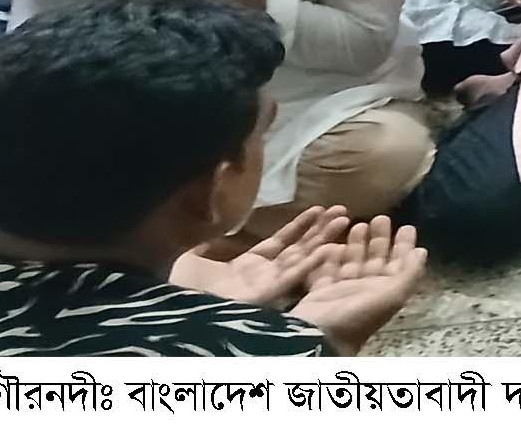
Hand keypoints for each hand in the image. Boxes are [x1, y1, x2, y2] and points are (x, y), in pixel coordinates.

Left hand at [171, 205, 348, 306]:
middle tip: (342, 210)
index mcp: (246, 267)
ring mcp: (268, 285)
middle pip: (298, 248)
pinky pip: (295, 277)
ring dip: (323, 240)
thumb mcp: (191, 256)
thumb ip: (208, 239)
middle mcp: (263, 275)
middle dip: (320, 229)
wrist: (175, 311)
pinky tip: (329, 249)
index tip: (318, 209)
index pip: (280, 242)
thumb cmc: (181, 289)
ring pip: (302, 258)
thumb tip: (215, 219)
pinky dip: (313, 263)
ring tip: (344, 220)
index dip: (299, 225)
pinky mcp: (269, 295)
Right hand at [290, 217, 425, 355]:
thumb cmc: (358, 314)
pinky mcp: (320, 291)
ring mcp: (342, 291)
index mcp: (384, 292)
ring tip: (359, 223)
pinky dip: (331, 257)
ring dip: (357, 244)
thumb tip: (422, 252)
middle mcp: (365, 291)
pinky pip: (327, 270)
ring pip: (352, 263)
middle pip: (375, 261)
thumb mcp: (392, 294)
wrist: (317, 335)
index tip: (407, 227)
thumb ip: (409, 273)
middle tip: (381, 217)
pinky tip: (334, 242)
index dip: (404, 247)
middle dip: (380, 240)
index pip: (398, 265)